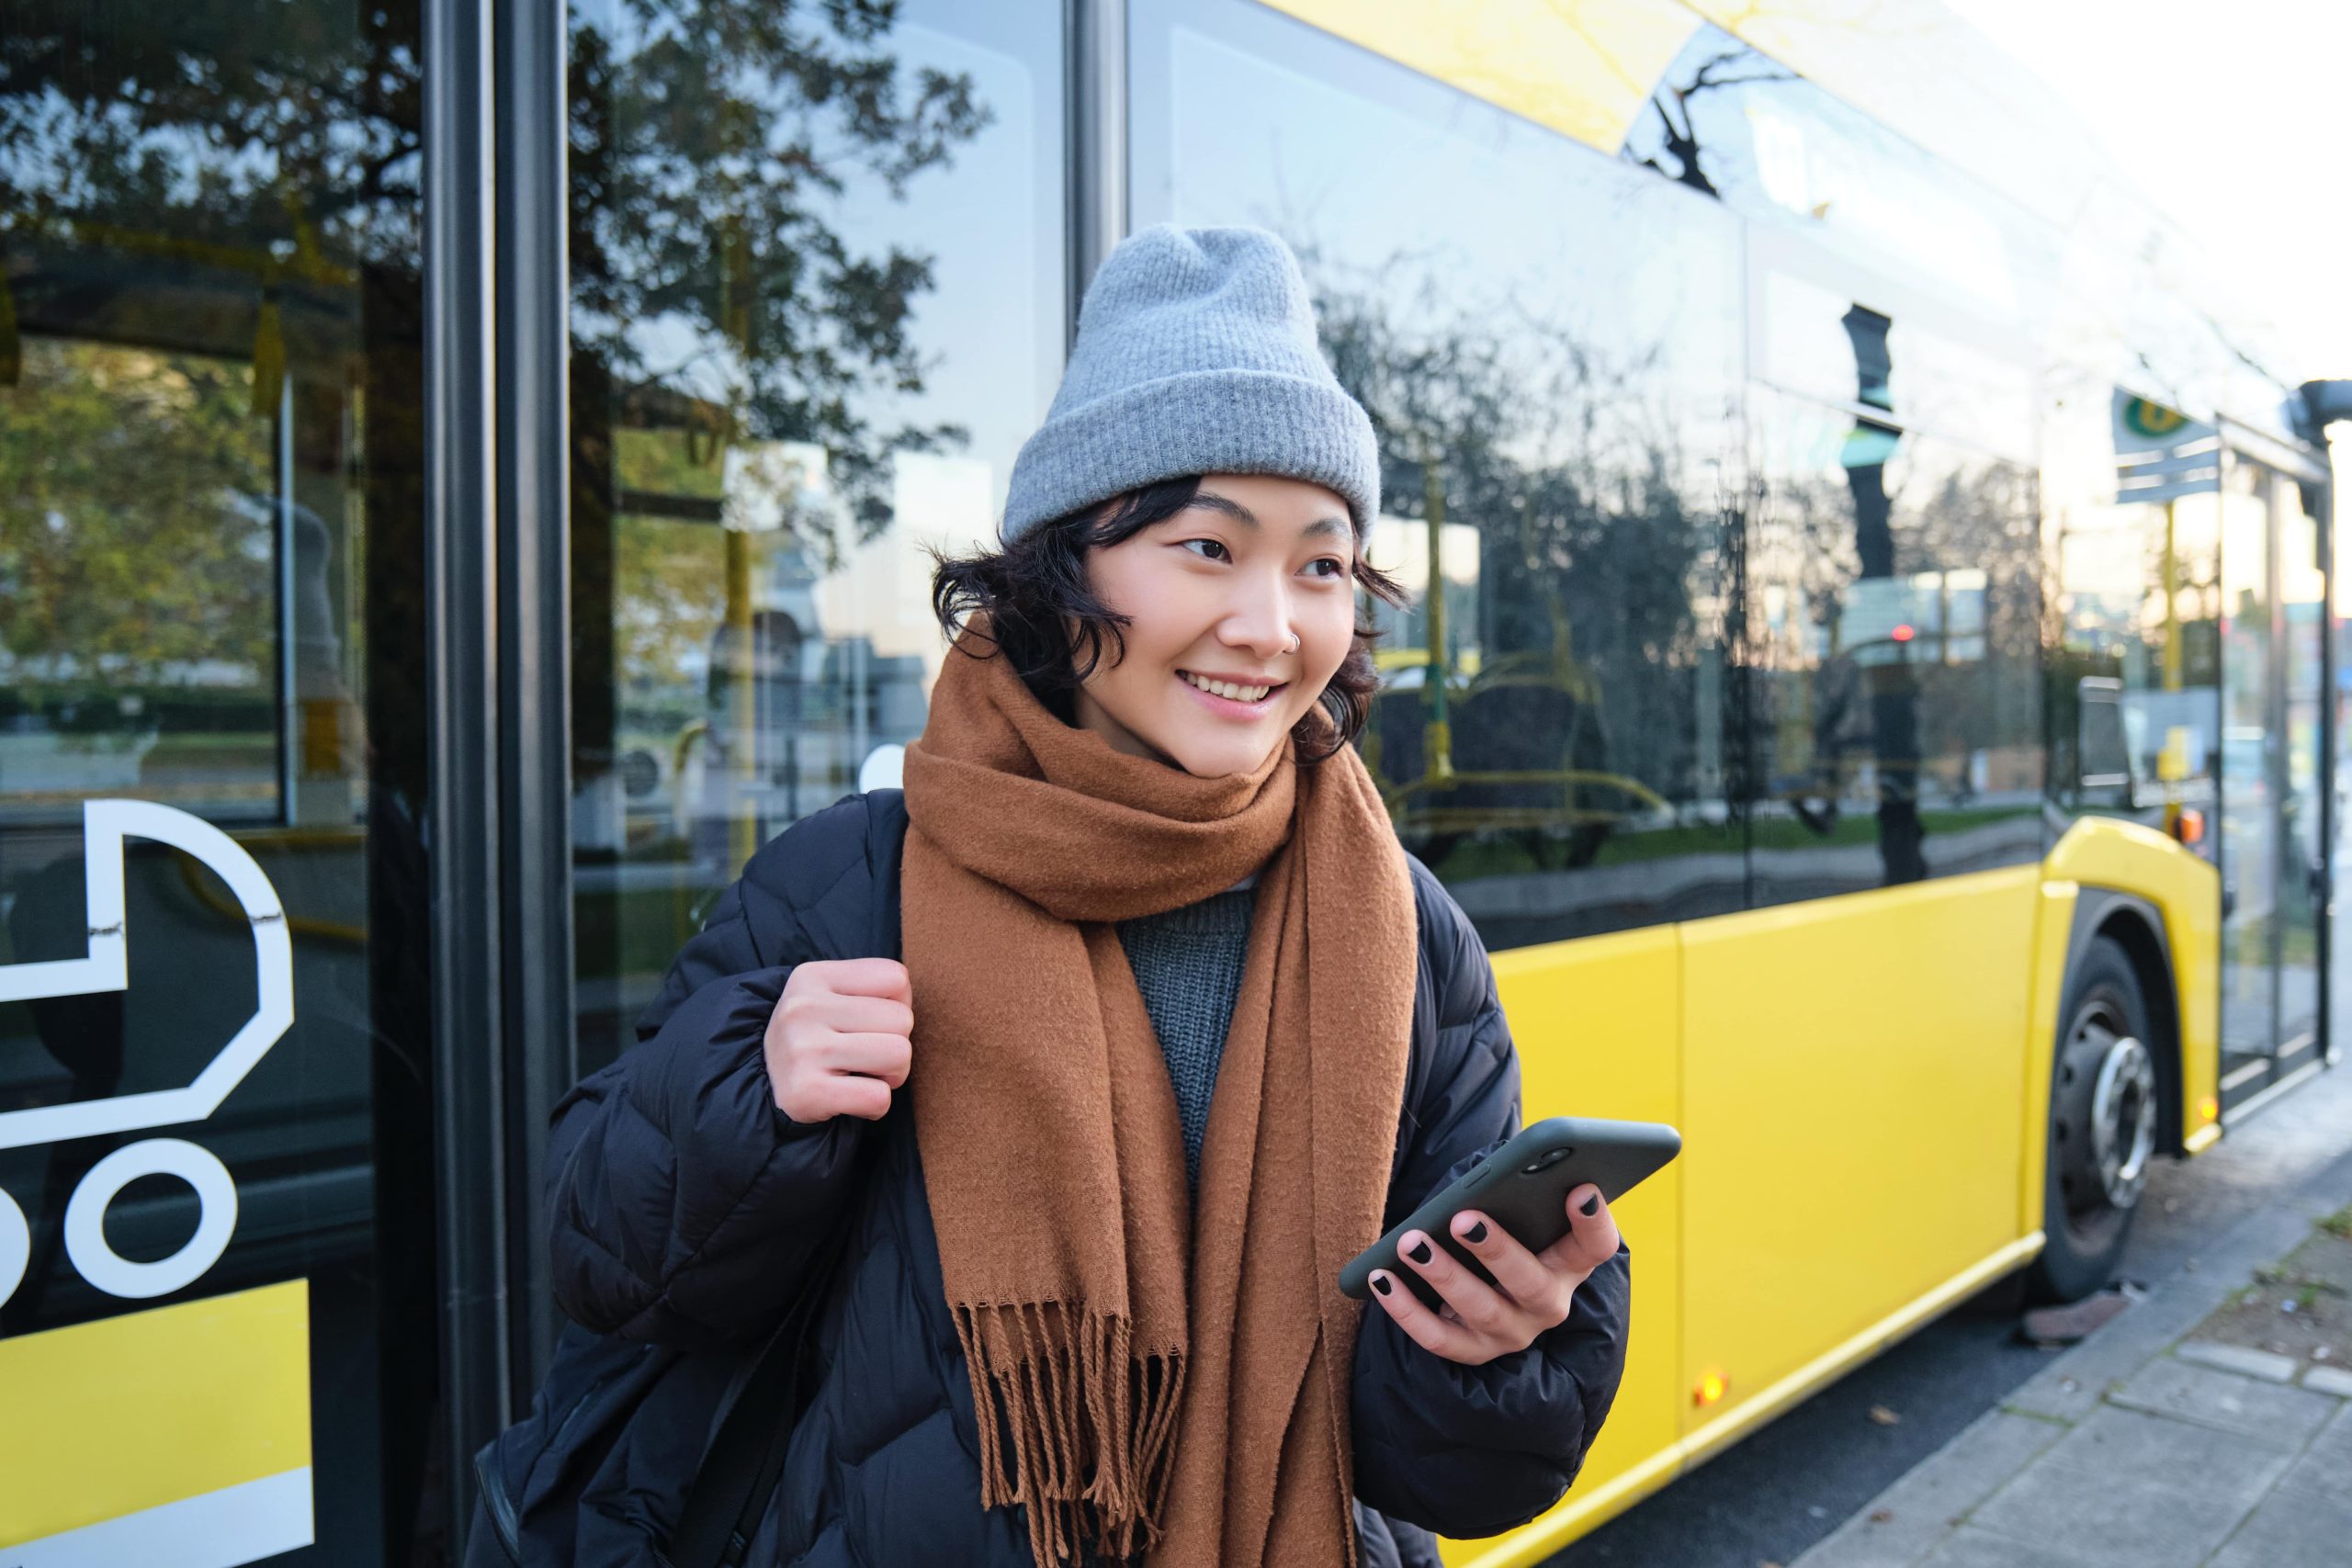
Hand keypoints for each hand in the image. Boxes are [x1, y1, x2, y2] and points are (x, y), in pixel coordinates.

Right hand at [764, 957, 913, 1121]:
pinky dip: (875, 1105)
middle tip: (864, 1056)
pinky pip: (879, 1098)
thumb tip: (908, 1002)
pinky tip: (851, 1098)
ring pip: (899, 1056)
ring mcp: (804, 1050)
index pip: (896, 978)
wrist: (764, 1084)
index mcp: (812, 976)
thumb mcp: (829, 995)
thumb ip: (872, 988)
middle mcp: (803, 1008)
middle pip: (902, 1019)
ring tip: (861, 1075)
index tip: (869, 1023)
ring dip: (891, 1075)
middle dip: (895, 1043)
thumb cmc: (815, 1036)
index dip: (896, 1005)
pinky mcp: (807, 1092)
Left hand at [1366, 1183, 1619, 1365]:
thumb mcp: (1517, 1210)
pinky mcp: (1473, 1351)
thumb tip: (1492, 1173)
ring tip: (1410, 1242)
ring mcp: (1512, 1332)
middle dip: (1496, 1250)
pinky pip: (1438, 1338)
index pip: (1597, 1246)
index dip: (1594, 1221)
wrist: (1482, 1279)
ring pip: (1481, 1310)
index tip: (1580, 1188)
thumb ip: (1516, 1192)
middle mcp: (1548, 1303)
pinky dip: (1406, 1309)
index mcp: (1570, 1262)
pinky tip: (1381, 1277)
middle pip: (1531, 1283)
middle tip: (1463, 1219)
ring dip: (1443, 1274)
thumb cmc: (1504, 1227)